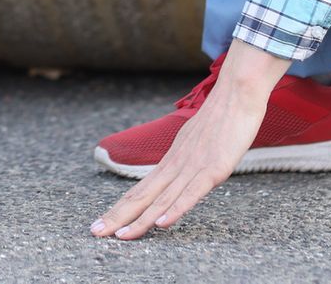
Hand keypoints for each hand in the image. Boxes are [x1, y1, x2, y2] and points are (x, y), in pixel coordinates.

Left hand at [88, 42, 290, 239]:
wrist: (236, 93)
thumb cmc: (220, 119)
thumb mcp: (195, 144)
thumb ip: (184, 162)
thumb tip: (177, 175)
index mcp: (170, 161)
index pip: (139, 190)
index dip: (119, 208)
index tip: (100, 224)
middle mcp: (175, 165)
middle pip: (141, 196)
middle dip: (117, 217)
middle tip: (94, 233)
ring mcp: (193, 167)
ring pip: (162, 199)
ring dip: (140, 220)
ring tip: (120, 236)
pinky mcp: (213, 169)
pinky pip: (191, 193)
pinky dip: (174, 209)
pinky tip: (161, 223)